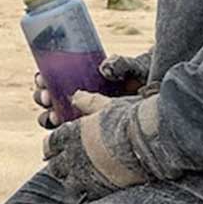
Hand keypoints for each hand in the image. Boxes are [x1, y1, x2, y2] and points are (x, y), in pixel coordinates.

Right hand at [33, 51, 151, 129]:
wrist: (160, 99)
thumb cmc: (144, 79)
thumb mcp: (132, 69)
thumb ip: (121, 64)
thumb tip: (105, 67)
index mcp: (80, 76)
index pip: (52, 78)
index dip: (42, 80)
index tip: (42, 79)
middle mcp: (78, 97)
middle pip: (49, 99)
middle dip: (43, 98)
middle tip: (48, 98)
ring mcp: (83, 115)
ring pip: (55, 118)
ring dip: (48, 117)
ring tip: (55, 116)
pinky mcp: (90, 133)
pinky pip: (70, 138)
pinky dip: (61, 138)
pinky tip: (64, 134)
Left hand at [42, 99, 146, 199]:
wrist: (147, 141)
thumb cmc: (128, 119)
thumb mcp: (106, 105)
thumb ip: (88, 102)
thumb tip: (75, 96)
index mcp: (71, 134)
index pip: (50, 145)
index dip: (52, 147)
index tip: (55, 148)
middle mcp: (73, 157)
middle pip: (55, 167)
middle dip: (59, 165)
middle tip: (67, 164)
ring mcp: (85, 176)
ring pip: (69, 184)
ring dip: (73, 180)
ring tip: (81, 177)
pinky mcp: (100, 190)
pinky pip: (88, 195)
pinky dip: (90, 191)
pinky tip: (98, 185)